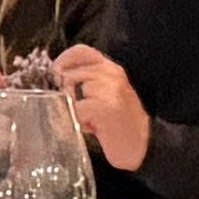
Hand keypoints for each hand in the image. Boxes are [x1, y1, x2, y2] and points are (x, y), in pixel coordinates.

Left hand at [51, 44, 149, 171]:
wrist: (142, 146)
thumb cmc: (119, 123)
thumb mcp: (105, 95)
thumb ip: (87, 82)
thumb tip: (57, 77)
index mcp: (111, 69)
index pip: (82, 51)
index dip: (64, 61)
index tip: (56, 74)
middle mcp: (112, 74)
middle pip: (71, 74)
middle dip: (66, 93)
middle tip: (77, 108)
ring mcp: (110, 89)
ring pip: (71, 91)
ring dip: (73, 108)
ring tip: (88, 119)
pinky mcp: (106, 107)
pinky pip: (76, 110)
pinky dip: (78, 121)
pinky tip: (90, 127)